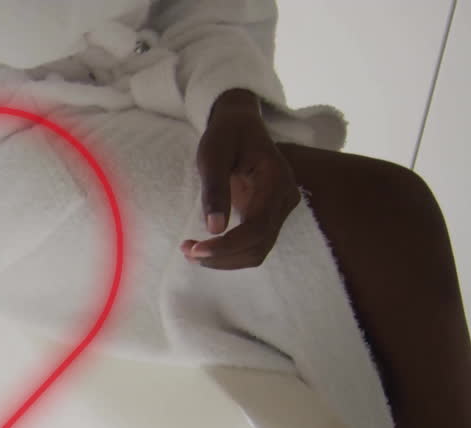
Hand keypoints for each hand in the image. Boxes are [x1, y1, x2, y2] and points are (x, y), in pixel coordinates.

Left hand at [182, 89, 301, 269]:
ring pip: (257, 251)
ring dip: (223, 260)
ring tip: (189, 252)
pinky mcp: (267, 217)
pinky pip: (252, 245)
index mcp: (277, 180)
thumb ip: (215, 189)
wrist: (240, 125)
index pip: (259, 227)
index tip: (196, 250)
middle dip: (222, 256)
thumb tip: (214, 228)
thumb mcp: (213, 154)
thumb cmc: (226, 135)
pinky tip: (202, 248)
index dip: (228, 245)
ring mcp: (279, 210)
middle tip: (186, 252)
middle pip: (259, 246)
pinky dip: (227, 254)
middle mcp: (285, 199)